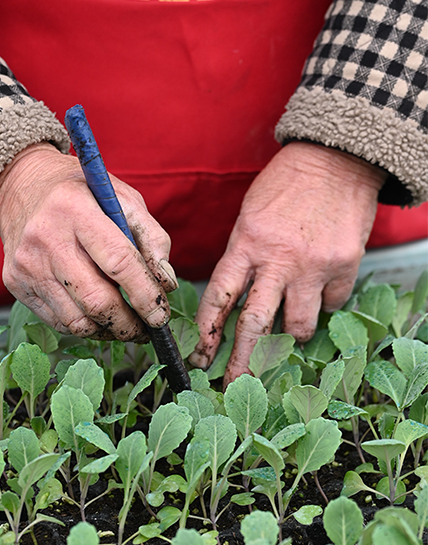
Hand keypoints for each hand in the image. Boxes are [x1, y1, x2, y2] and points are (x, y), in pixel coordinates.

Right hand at [0, 143, 177, 340]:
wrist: (20, 188)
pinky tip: (97, 318)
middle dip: (129, 323)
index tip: (161, 315)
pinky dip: (84, 326)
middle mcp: (46, 238)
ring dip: (108, 331)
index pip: (119, 262)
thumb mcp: (120, 197)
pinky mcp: (16, 283)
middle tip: (147, 328)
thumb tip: (165, 283)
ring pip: (77, 320)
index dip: (145, 295)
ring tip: (125, 325)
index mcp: (75, 209)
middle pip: (96, 300)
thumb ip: (150, 236)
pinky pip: (57, 321)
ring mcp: (28, 264)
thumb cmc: (79, 193)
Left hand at [191, 142, 385, 385]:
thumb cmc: (284, 188)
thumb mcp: (248, 217)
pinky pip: (331, 306)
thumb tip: (234, 302)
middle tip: (231, 384)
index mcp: (245, 244)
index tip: (200, 355)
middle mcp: (277, 259)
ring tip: (286, 334)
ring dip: (290, 336)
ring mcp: (314, 266)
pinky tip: (317, 293)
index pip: (219, 297)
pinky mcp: (345, 267)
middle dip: (241, 359)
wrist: (336, 160)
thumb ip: (241, 257)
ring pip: (298, 325)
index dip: (207, 331)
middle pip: (254, 323)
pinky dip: (322, 307)